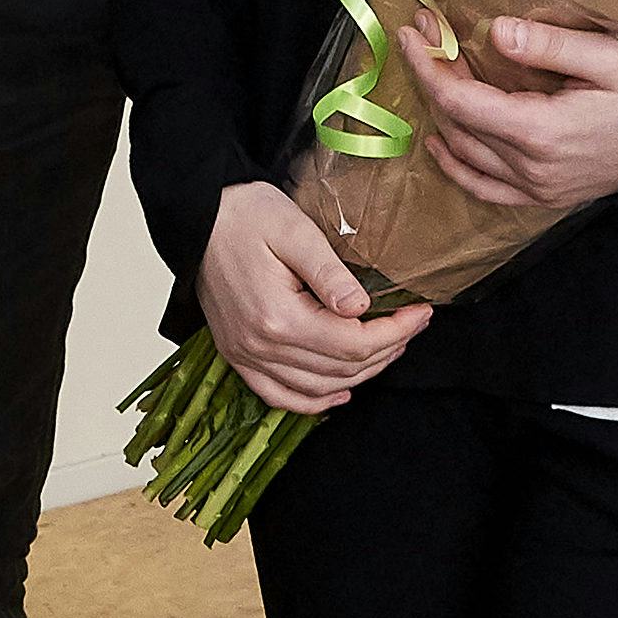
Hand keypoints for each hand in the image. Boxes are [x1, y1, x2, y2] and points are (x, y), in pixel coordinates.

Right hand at [200, 180, 427, 413]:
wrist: (197, 218)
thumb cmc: (244, 216)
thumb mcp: (293, 229)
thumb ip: (329, 272)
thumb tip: (360, 308)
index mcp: (277, 316)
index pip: (352, 343)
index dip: (395, 332)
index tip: (420, 313)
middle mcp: (259, 345)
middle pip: (340, 369)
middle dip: (386, 350)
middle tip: (411, 325)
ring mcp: (246, 354)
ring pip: (317, 388)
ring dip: (359, 375)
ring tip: (387, 348)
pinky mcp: (238, 354)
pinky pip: (279, 395)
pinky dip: (313, 402)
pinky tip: (340, 393)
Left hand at [404, 15, 617, 209]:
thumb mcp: (607, 58)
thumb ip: (549, 46)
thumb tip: (496, 31)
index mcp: (540, 131)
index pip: (461, 100)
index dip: (429, 65)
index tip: (412, 32)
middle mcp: (530, 167)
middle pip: (456, 123)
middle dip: (432, 76)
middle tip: (423, 35)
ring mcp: (535, 188)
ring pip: (464, 152)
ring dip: (440, 111)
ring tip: (433, 67)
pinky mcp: (542, 197)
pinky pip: (484, 187)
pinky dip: (455, 165)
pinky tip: (439, 140)